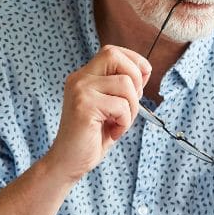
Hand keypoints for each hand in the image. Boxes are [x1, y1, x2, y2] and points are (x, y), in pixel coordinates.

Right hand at [45, 45, 151, 181]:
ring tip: (119, 123)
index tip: (140, 83)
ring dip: (131, 108)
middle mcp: (79, 79)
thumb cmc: (91, 137)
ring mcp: (80, 90)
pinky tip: (112, 132)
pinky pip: (121, 105)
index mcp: (83, 77)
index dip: (133, 61)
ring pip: (125, 83)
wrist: (69, 163)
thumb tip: (144, 71)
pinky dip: (125, 122)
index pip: (112, 51)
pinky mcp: (84, 106)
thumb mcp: (110, 107)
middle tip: (130, 104)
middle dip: (134, 78)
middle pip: (115, 55)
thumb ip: (122, 88)